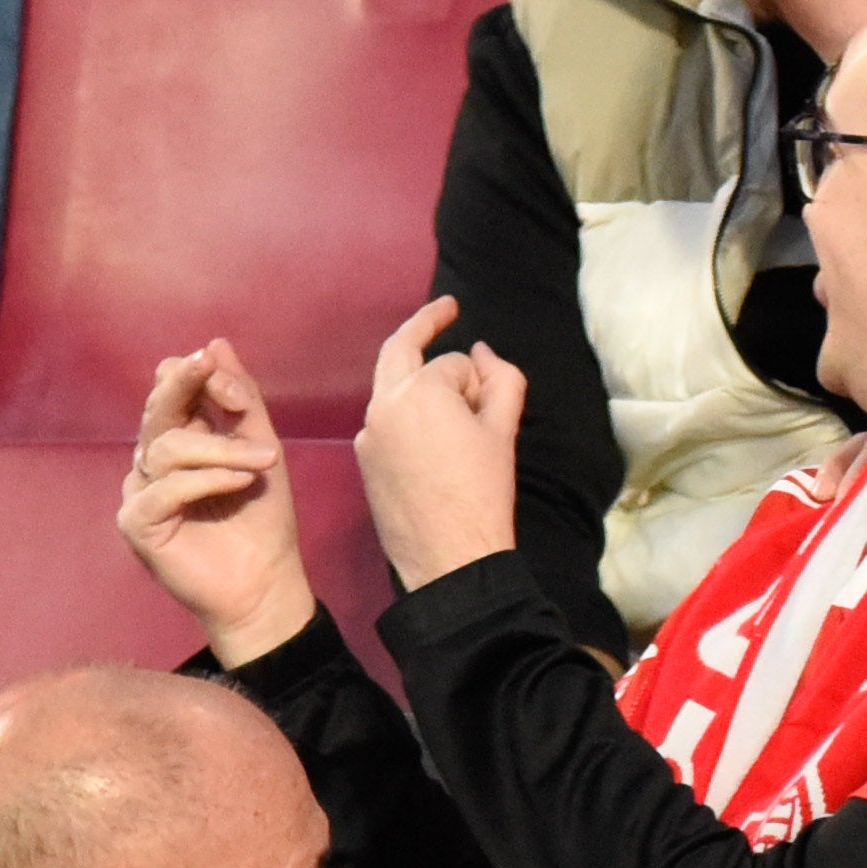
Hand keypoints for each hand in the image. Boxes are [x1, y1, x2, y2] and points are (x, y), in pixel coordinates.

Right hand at [118, 339, 314, 666]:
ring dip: (221, 449)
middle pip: (157, 411)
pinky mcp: (136, 523)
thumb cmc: (262, 517)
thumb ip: (240, 400)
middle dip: (184, 385)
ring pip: (167, 448)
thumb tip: (216, 343)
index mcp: (181, 438)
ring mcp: (141, 491)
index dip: (193, 374)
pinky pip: (164, 489)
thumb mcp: (262, 448)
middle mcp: (154, 461)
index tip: (223, 371)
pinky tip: (240, 482)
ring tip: (263, 464)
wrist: (265, 581)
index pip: (171, 390)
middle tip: (208, 370)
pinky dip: (206, 480)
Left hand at [354, 297, 527, 595]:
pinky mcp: (362, 461)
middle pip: (400, 350)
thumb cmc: (483, 491)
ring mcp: (367, 434)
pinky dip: (409, 418)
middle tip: (447, 310)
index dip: (480, 380)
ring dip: (422, 386)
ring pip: (394, 390)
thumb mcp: (503, 430)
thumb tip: (482, 351)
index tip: (494, 404)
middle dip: (423, 326)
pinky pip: (387, 423)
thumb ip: (500, 377)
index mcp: (418, 391)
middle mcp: (383, 405)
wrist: (449, 557)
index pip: (454, 363)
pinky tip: (434, 446)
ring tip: (457, 413)